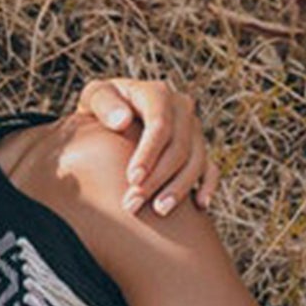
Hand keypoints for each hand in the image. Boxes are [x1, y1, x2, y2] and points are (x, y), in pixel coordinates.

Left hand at [75, 78, 219, 214]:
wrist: (112, 118)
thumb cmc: (100, 108)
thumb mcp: (95, 98)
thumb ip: (103, 104)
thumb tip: (122, 121)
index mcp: (156, 94)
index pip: (160, 124)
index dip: (149, 153)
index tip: (132, 179)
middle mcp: (181, 108)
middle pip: (178, 147)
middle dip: (157, 179)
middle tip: (132, 204)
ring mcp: (193, 128)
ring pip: (196, 161)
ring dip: (179, 188)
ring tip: (158, 211)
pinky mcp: (198, 148)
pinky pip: (211, 168)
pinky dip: (208, 186)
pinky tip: (199, 206)